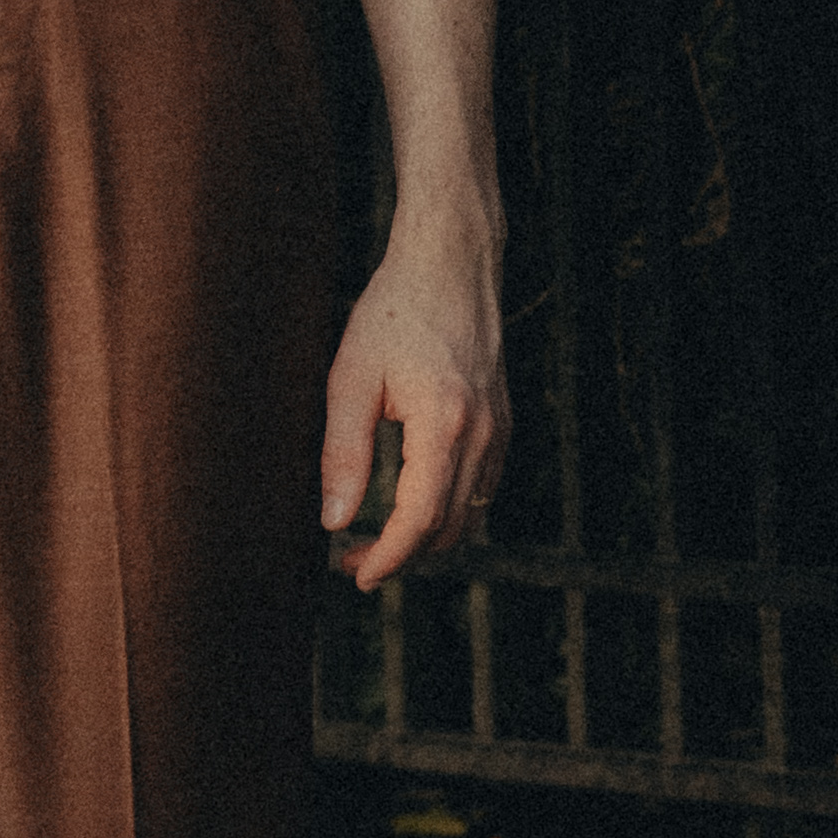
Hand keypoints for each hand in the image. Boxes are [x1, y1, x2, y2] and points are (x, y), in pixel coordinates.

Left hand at [323, 229, 506, 593]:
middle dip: (401, 554)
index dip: (388, 557)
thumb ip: (343, 453)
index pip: (420, 519)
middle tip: (351, 559)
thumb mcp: (351, 377)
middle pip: (448, 527)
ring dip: (425, 536)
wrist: (451, 262)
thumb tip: (333, 521)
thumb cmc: (395, 311)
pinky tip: (410, 500)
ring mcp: (501, 429)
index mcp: (445, 425)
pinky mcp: (504, 421)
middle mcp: (484, 435)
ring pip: (469, 512)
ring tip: (374, 536)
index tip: (356, 575)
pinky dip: (448, 507)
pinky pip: (481, 486)